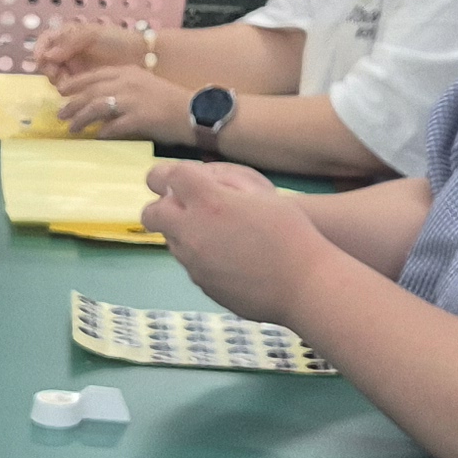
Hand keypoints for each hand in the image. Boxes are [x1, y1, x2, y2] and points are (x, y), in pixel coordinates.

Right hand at [30, 22, 144, 81]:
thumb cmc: (118, 41)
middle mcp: (68, 51)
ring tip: (66, 83)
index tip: (41, 60)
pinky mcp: (82, 83)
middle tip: (56, 74)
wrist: (141, 59)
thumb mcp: (93, 35)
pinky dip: (66, 89)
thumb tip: (48, 55)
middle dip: (47, 67)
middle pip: (46, 60)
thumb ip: (69, 41)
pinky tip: (73, 90)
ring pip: (53, 75)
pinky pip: (66, 87)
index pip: (46, 40)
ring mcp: (74, 68)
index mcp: (69, 35)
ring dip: (56, 79)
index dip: (39, 49)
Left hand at [56, 64, 190, 143]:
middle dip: (72, 103)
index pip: (94, 75)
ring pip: (97, 108)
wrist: (195, 111)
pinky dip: (102, 133)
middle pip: (91, 92)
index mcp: (128, 72)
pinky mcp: (139, 119)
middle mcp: (127, 83)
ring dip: (81, 119)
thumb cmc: (170, 100)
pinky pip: (113, 127)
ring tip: (72, 127)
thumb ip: (122, 88)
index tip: (61, 91)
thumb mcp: (143, 84)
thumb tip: (100, 100)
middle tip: (60, 114)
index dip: (75, 83)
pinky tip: (96, 138)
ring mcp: (132, 100)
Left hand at [139, 160, 328, 321]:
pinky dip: (199, 255)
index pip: (168, 176)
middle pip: (152, 212)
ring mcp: (194, 261)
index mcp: (209, 201)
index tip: (178, 178)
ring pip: (170, 240)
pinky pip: (189, 263)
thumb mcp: (260, 193)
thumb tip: (199, 181)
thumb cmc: (290, 232)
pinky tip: (229, 256)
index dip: (170, 174)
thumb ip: (223, 183)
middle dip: (161, 206)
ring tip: (217, 231)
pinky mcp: (201, 283)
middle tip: (181, 205)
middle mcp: (192, 230)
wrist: (304, 284)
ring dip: (182, 231)